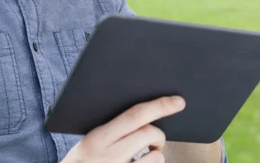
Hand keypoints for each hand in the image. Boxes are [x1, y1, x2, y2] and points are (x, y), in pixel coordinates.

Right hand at [61, 96, 185, 162]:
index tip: (177, 102)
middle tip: (155, 140)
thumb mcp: (88, 142)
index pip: (134, 115)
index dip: (159, 106)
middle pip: (148, 133)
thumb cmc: (82, 162)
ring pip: (155, 156)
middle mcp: (109, 155)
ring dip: (156, 154)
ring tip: (145, 157)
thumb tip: (141, 114)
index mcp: (97, 138)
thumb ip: (110, 129)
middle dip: (158, 134)